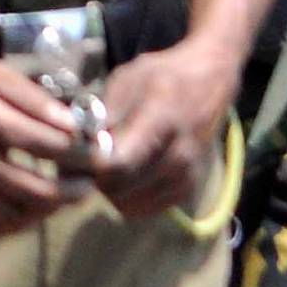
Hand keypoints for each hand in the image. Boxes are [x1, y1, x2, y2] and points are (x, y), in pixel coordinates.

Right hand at [0, 46, 79, 236]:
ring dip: (44, 211)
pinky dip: (10, 222)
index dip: (82, 154)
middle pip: (38, 192)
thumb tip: (71, 124)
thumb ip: (31, 97)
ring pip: (14, 215)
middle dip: (72, 193)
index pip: (51, 147)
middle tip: (87, 186)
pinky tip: (23, 207)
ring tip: (57, 198)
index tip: (98, 153)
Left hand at [90, 37, 235, 217]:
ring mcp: (186, 176)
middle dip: (94, 178)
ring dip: (109, 191)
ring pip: (129, 204)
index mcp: (161, 121)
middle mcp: (179, 154)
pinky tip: (122, 177)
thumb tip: (81, 145)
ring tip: (103, 167)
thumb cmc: (162, 76)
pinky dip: (127, 199)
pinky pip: (145, 210)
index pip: (118, 164)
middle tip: (84, 161)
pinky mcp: (188, 189)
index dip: (90, 164)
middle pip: (120, 188)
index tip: (78, 152)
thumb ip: (104, 114)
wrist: (209, 83)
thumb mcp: (126, 80)